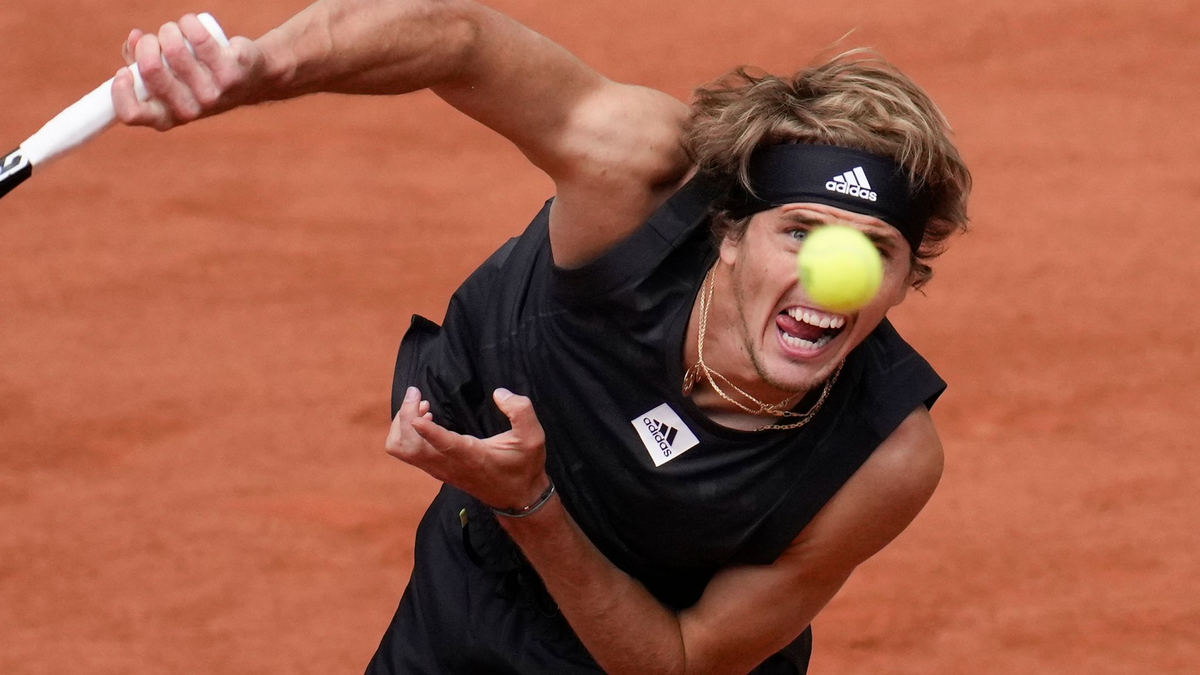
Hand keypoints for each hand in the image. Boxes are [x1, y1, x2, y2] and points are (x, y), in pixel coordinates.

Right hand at [113, 13, 267, 129]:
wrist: (250, 78)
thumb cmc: (197, 76)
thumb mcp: (167, 76)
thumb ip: (139, 61)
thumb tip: (134, 39)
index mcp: (167, 116)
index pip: (132, 114)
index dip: (120, 90)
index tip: (123, 71)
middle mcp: (190, 110)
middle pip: (151, 70)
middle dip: (147, 44)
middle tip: (155, 40)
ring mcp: (212, 93)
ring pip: (174, 50)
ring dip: (169, 30)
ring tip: (176, 31)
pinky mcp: (231, 72)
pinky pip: (199, 38)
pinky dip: (190, 23)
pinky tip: (192, 24)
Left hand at [385, 386, 551, 511]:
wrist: (517, 498)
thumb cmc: (524, 466)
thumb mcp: (533, 437)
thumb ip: (521, 411)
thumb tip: (499, 393)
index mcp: (472, 456)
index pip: (444, 445)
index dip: (429, 431)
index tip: (418, 414)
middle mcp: (449, 465)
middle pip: (408, 446)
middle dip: (405, 417)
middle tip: (416, 394)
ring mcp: (439, 469)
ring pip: (402, 450)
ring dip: (402, 425)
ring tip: (420, 405)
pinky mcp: (435, 469)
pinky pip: (407, 452)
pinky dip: (406, 432)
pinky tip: (424, 417)